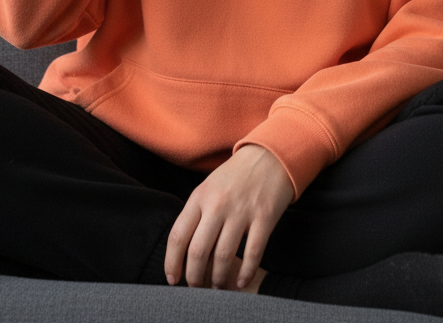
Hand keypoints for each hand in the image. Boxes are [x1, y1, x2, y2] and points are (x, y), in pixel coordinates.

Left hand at [164, 144, 292, 290]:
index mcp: (200, 196)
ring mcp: (242, 211)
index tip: (173, 279)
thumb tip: (184, 250)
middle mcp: (218, 204)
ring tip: (217, 287)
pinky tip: (240, 281)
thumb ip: (196, 213)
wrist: (269, 155)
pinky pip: (253, 252)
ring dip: (218, 278)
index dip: (172, 263)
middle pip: (198, 251)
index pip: (178, 236)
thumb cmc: (235, 175)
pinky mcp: (264, 217)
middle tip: (196, 287)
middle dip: (194, 277)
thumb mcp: (208, 186)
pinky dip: (246, 272)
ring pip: (223, 256)